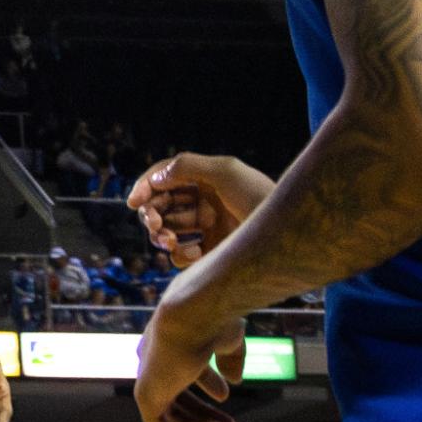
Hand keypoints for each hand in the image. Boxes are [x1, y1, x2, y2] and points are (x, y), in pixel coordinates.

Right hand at [127, 153, 274, 266]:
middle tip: (155, 224)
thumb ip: (188, 165)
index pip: (165, 178)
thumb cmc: (260, 198)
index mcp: (205, 179)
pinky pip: (182, 256)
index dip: (146, 187)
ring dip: (161, 235)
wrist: (288, 238)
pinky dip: (180, 255)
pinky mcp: (211, 254)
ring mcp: (207, 229)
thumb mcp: (225, 171)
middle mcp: (204, 202)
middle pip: (162, 205)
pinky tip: (193, 254)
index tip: (133, 202)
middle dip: (152, 213)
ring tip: (169, 241)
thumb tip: (157, 177)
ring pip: (167, 230)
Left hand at [134, 295, 245, 421]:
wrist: (194, 313)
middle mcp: (153, 360)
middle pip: (177, 397)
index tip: (224, 396)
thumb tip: (233, 380)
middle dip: (205, 415)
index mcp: (167, 341)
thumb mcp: (227, 338)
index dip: (207, 383)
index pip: (183, 368)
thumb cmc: (213, 319)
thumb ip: (229, 358)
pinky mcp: (144, 397)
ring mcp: (147, 378)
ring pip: (170, 417)